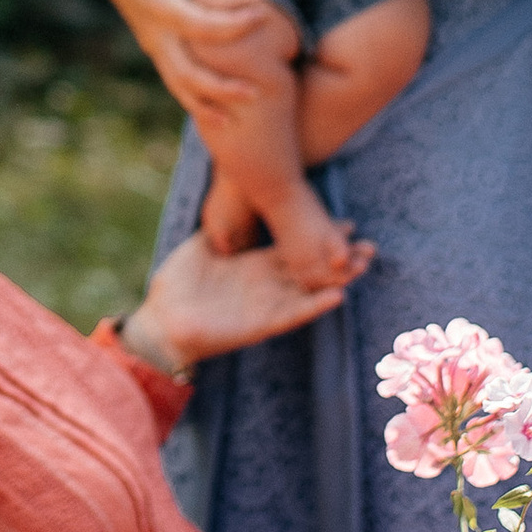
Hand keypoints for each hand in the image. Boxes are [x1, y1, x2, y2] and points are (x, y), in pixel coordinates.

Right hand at [84, 0, 295, 136]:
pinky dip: (196, 102)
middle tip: (259, 91)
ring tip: (241, 120)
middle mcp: (154, 32)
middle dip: (221, 86)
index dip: (233, 24)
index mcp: (158, 3)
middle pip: (187, 73)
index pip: (200, 26)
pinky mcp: (156, 50)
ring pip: (178, 86)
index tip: (263, 15)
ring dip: (208, 105)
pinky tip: (223, 119)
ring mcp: (153, 45)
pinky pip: (175, 83)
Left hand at [133, 223, 368, 368]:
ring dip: (336, 281)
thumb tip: (230, 206)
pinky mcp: (262, 324)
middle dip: (338, 258)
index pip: (293, 249)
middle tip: (369, 245)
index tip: (346, 223)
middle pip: (310, 268)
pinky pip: (293, 314)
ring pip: (309, 290)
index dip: (317, 237)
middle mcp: (264, 285)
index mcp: (252, 266)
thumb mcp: (198, 249)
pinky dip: (314, 306)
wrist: (162, 320)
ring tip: (363, 267)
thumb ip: (220, 232)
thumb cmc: (176, 286)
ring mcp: (266, 304)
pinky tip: (337, 297)